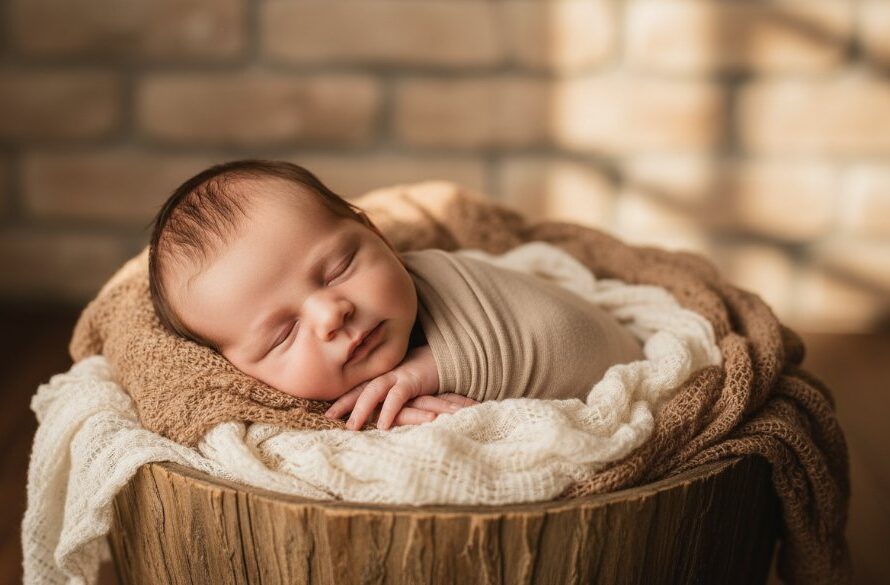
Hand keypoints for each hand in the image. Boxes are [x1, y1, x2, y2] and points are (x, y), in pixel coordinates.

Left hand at [324, 345, 476, 429]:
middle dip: (342, 403)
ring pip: (373, 391)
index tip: (326, 413)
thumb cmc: (425, 373)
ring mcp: (398, 375)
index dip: (341, 399)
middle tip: (328, 418)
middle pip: (359, 388)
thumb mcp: (403, 383)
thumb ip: (389, 392)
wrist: (447, 358)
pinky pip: (397, 397)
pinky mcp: (413, 380)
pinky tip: (382, 426)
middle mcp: (386, 374)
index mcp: (382, 375)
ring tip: (351, 427)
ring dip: (361, 409)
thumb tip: (374, 410)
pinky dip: (388, 410)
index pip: (357, 387)